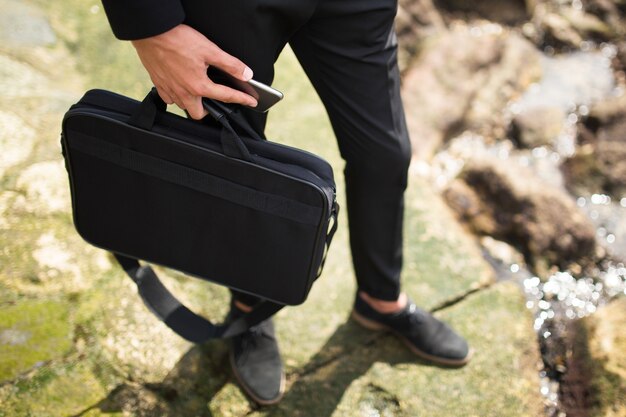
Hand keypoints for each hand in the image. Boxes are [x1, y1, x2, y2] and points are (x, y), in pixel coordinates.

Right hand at [131, 24, 257, 119]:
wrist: (151, 32)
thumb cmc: (178, 39)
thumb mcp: (210, 50)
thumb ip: (230, 64)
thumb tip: (246, 74)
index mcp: (199, 86)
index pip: (226, 97)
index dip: (242, 99)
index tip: (251, 102)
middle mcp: (183, 92)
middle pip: (199, 113)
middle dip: (209, 110)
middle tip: (215, 100)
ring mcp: (169, 90)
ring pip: (183, 106)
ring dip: (192, 102)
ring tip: (198, 91)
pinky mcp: (158, 84)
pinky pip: (169, 98)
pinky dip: (176, 96)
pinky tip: (180, 86)